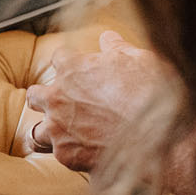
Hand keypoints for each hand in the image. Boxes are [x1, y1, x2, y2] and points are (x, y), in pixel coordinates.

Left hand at [24, 31, 168, 170]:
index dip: (71, 64)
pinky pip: (57, 154)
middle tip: (65, 103)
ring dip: (50, 130)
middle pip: (36, 95)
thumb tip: (108, 38)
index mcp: (73, 68)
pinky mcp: (66, 155)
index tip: (81, 70)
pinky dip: (70, 154)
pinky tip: (84, 154)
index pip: (59, 58)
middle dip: (47, 97)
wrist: (159, 139)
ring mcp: (59, 128)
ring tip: (65, 134)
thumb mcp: (139, 60)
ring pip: (37, 130)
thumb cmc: (151, 95)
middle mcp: (58, 97)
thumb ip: (117, 48)